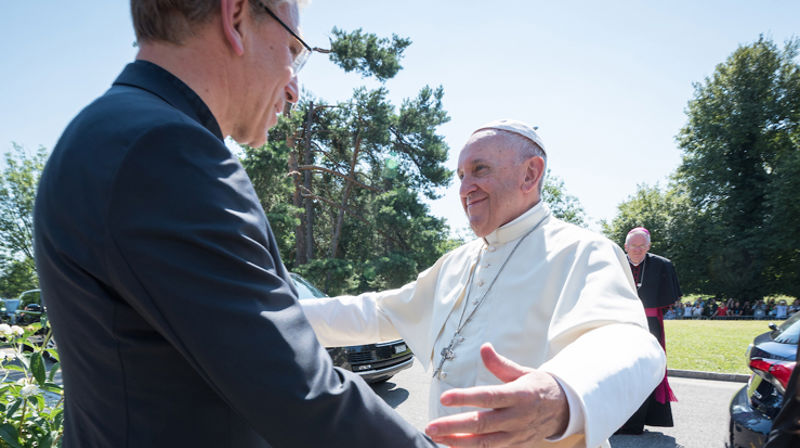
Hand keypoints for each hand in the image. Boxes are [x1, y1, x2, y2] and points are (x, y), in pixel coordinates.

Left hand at [424, 343, 568, 446]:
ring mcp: (516, 435)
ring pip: (484, 443)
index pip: (488, 397)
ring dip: (458, 442)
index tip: (445, 398)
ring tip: (438, 437)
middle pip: (482, 424)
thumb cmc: (538, 388)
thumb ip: (500, 364)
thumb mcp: (522, 372)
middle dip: (454, 426)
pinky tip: (453, 446)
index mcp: (518, 395)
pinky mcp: (515, 446)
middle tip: (432, 426)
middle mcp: (516, 417)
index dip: (465, 398)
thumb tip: (484, 348)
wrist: (563, 409)